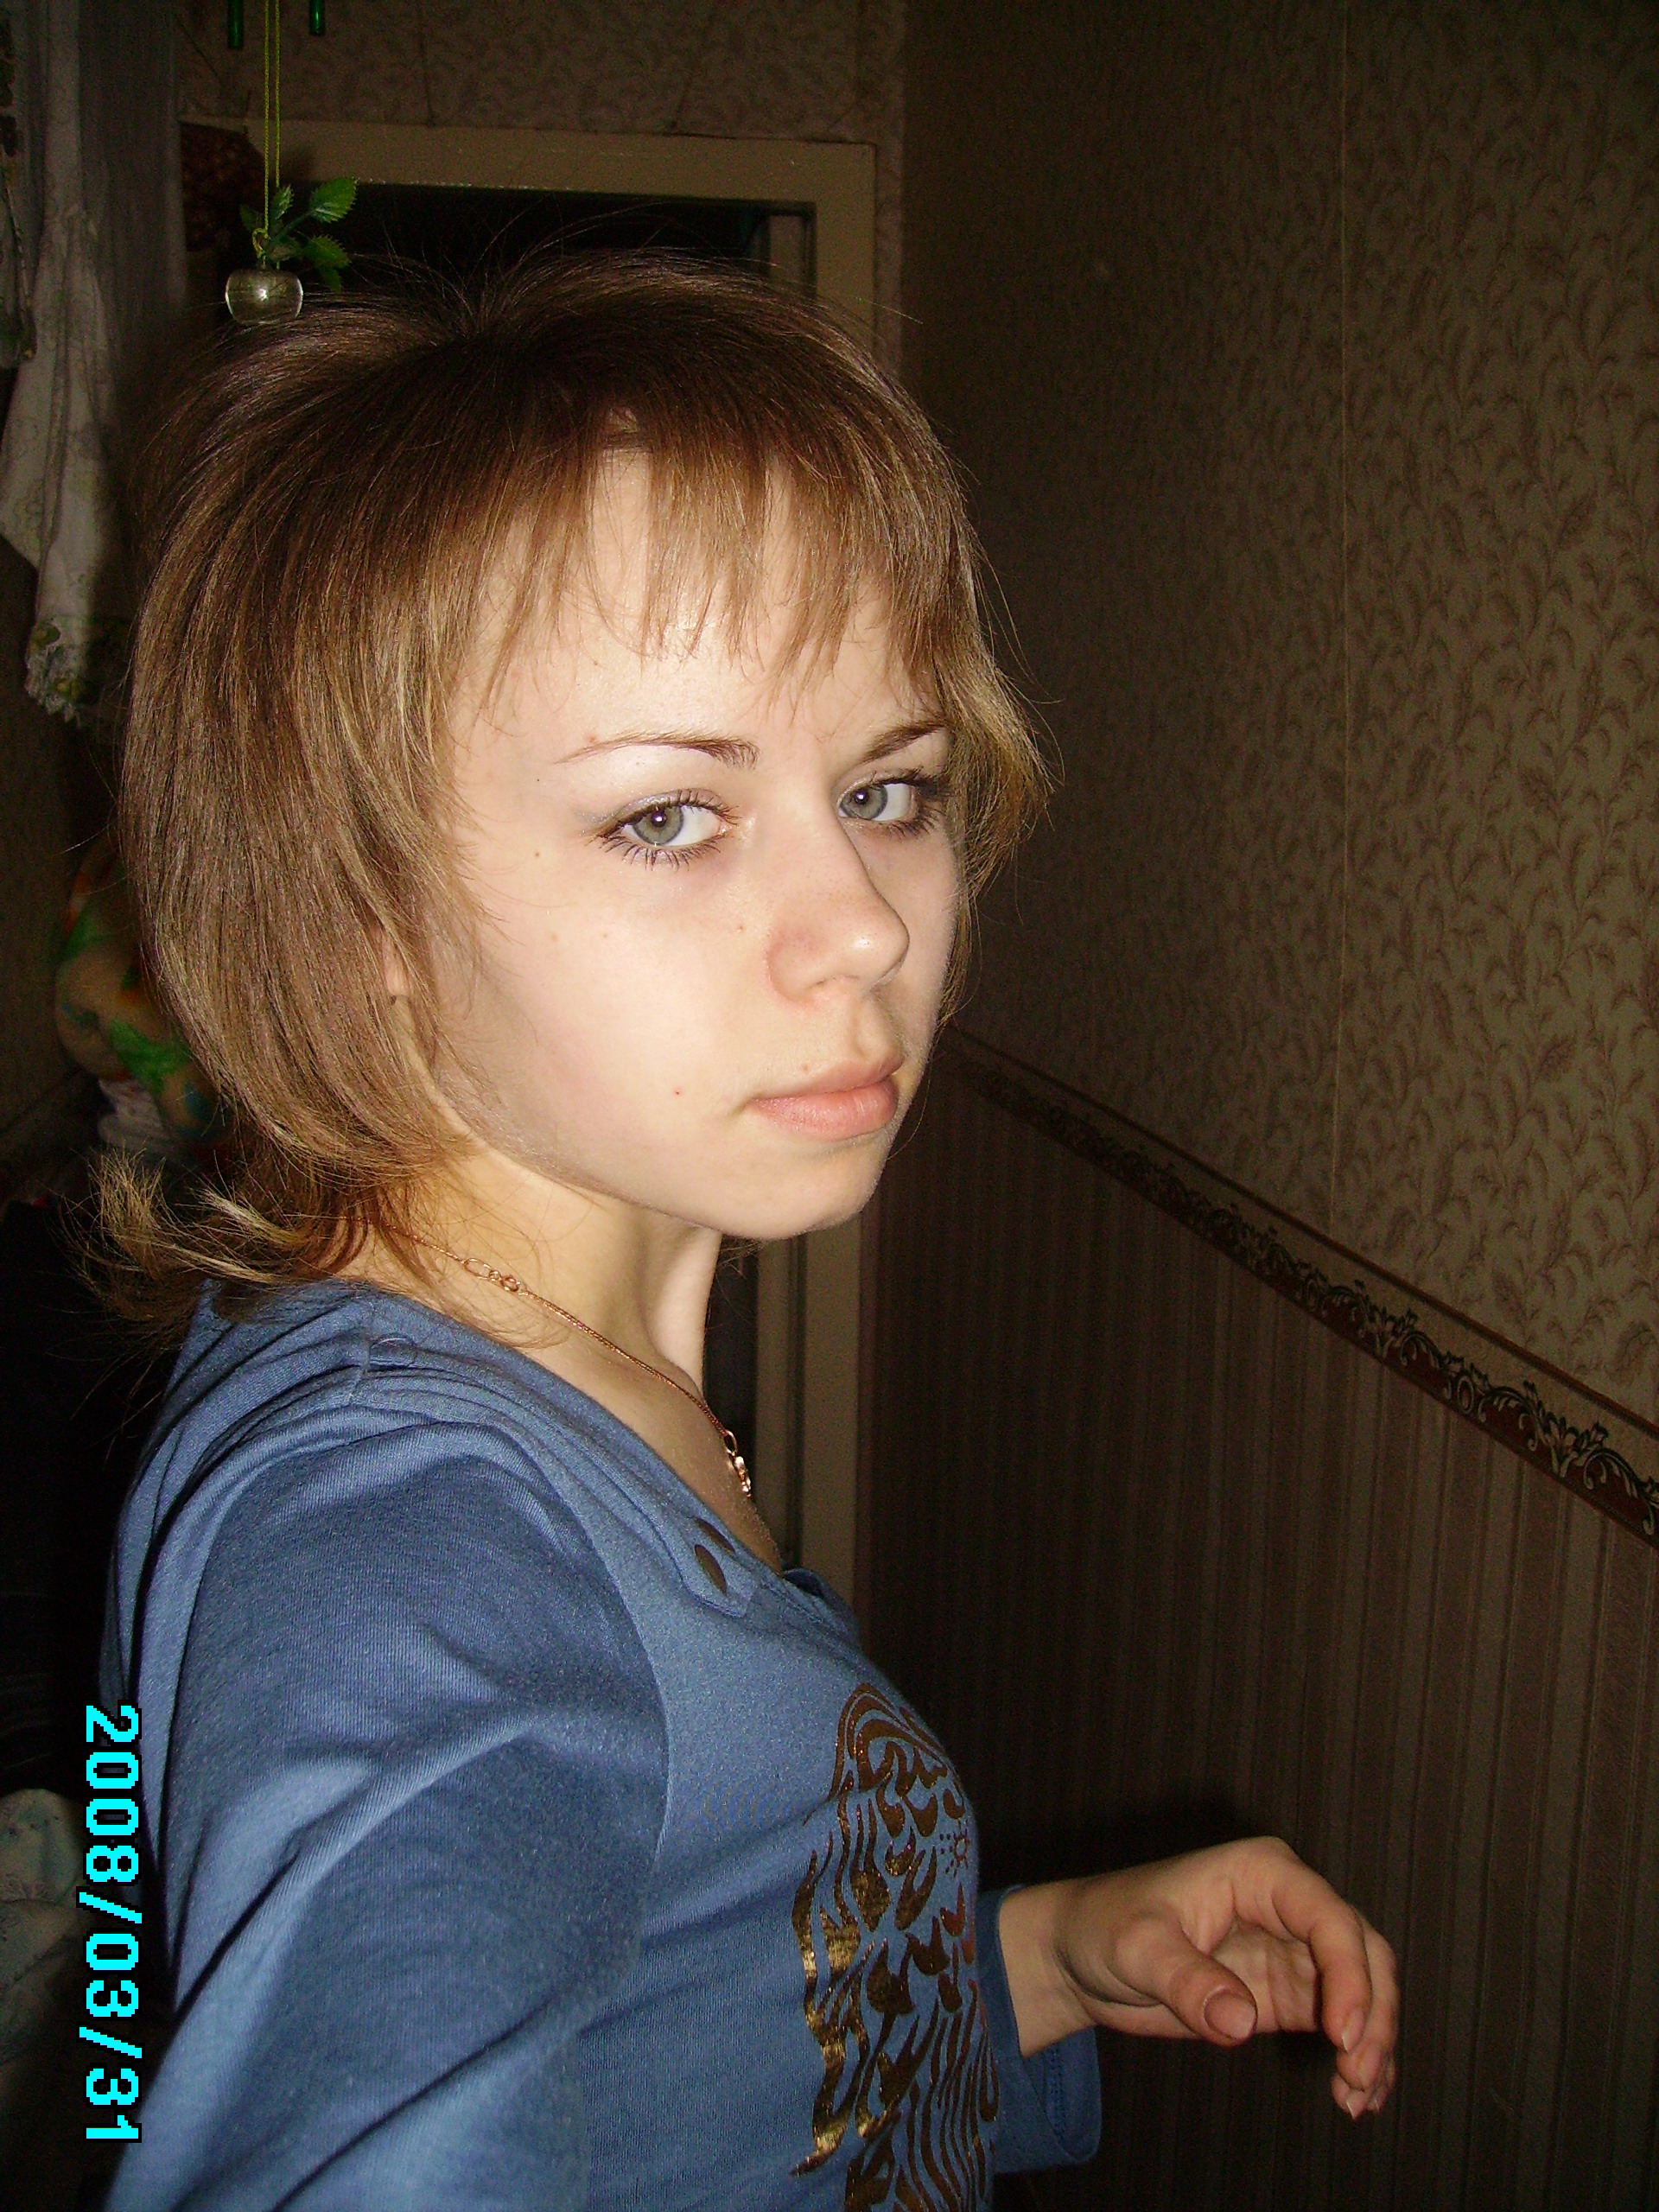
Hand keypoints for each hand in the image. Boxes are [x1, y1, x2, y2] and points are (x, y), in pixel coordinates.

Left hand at [996, 1836, 1397, 2117]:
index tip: (1343, 2036)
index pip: (1329, 1917)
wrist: (1079, 1954)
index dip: (1349, 1974)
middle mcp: (1287, 1905)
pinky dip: (1355, 2055)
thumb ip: (1188, 1980)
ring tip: (1356, 2099)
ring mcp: (1291, 1949)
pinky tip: (1355, 2097)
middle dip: (1374, 2014)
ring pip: (1364, 1987)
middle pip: (1363, 1951)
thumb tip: (1242, 2021)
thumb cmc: (1104, 1927)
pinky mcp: (1284, 1992)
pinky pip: (1340, 2020)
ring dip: (1373, 2041)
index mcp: (1260, 1873)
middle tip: (1357, 2077)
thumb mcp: (1138, 1948)